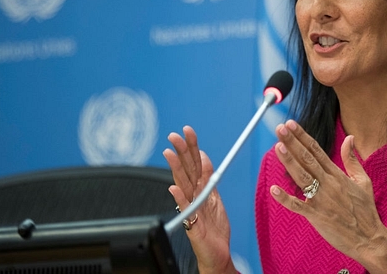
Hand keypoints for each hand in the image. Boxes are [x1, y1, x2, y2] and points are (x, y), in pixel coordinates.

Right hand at [163, 126, 235, 273]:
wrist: (217, 255)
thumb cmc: (214, 229)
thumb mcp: (215, 197)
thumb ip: (209, 178)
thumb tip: (204, 156)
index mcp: (200, 188)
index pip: (195, 162)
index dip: (192, 146)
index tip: (188, 130)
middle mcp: (193, 195)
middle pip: (187, 168)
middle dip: (181, 151)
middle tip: (174, 135)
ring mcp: (191, 207)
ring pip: (183, 183)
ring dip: (175, 168)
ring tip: (169, 153)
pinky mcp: (192, 222)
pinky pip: (185, 207)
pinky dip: (179, 197)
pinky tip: (173, 187)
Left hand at [269, 120, 386, 273]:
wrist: (370, 239)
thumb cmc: (365, 211)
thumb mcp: (363, 181)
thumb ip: (352, 159)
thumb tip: (350, 137)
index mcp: (338, 175)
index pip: (317, 150)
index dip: (303, 136)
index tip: (291, 124)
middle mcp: (329, 184)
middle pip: (307, 159)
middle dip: (292, 142)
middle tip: (280, 128)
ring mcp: (322, 200)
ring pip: (302, 177)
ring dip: (289, 162)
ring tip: (278, 147)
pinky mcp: (317, 216)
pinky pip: (298, 206)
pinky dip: (286, 199)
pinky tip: (274, 189)